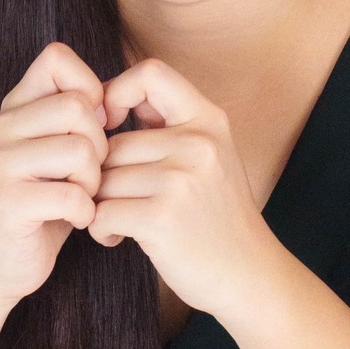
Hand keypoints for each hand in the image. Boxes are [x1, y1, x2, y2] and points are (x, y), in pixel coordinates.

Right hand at [0, 43, 109, 306]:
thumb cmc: (46, 199)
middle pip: (77, 106)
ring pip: (80, 150)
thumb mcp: (60, 147)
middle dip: (100, 142)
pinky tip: (75, 219)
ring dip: (94, 180)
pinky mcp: (7, 202)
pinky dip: (86, 211)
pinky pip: (73, 195)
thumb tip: (113, 98)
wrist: (2, 261)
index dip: (90, 87)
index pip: (56, 58)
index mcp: (13, 107)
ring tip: (82, 196)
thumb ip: (79, 114)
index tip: (96, 124)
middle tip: (89, 173)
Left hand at [88, 57, 276, 320]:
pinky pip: (101, 211)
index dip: (117, 91)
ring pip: (103, 178)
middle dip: (104, 174)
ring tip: (118, 222)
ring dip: (100, 204)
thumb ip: (169, 125)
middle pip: (113, 142)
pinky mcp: (161, 218)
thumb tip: (109, 99)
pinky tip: (116, 239)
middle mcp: (197, 144)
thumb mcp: (210, 156)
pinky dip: (100, 229)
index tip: (108, 125)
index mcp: (209, 120)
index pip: (150, 72)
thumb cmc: (218, 217)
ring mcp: (180, 180)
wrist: (249, 276)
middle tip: (116, 200)